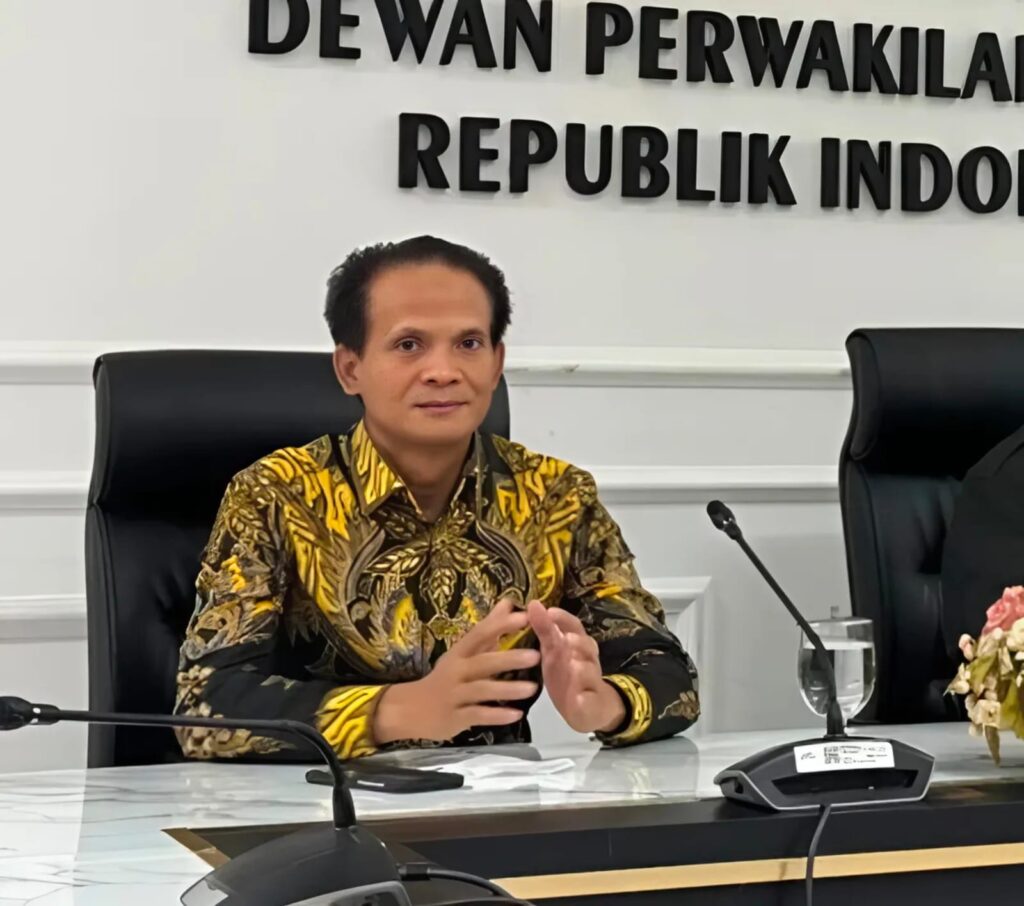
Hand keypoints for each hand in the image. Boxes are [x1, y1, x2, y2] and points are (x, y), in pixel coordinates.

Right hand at [373, 599, 540, 743]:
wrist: (411, 709)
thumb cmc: (446, 677)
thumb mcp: (462, 653)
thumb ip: (487, 631)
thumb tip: (508, 603)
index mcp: (459, 653)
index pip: (479, 634)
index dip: (501, 625)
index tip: (525, 618)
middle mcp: (456, 671)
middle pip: (483, 662)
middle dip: (509, 659)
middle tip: (536, 656)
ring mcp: (454, 695)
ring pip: (482, 690)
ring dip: (507, 689)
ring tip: (532, 688)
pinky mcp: (455, 718)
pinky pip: (477, 715)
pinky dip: (497, 715)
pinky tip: (516, 714)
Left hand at [527, 600, 625, 733]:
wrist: (589, 707)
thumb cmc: (566, 672)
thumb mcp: (553, 650)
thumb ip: (544, 628)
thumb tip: (533, 603)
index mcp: (577, 644)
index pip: (574, 626)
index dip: (564, 619)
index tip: (550, 611)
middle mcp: (587, 659)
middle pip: (588, 647)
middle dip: (578, 643)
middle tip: (567, 639)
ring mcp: (590, 681)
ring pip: (591, 673)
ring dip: (583, 669)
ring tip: (574, 666)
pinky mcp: (590, 703)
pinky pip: (590, 701)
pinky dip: (585, 700)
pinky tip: (579, 700)